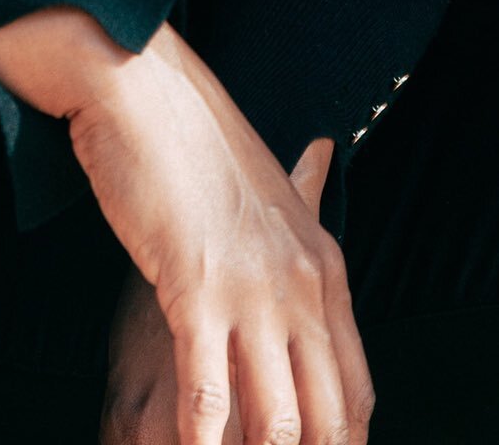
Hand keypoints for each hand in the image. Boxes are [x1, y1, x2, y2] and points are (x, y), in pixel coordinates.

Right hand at [98, 139, 350, 444]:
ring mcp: (252, 291)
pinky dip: (204, 440)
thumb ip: (297, 226)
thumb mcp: (267, 190)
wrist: (142, 88)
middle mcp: (300, 285)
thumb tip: (317, 206)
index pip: (356, 386)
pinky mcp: (196, 291)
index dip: (344, 440)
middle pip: (326, 413)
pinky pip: (210, 391)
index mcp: (322, 263)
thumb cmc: (194, 138)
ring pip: (278, 418)